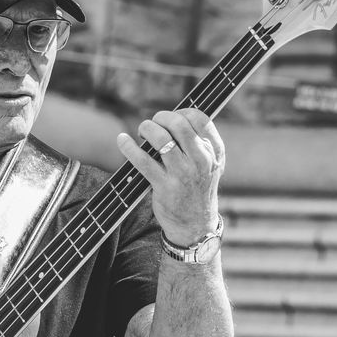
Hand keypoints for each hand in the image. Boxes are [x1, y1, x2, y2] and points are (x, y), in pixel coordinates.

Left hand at [115, 109, 224, 246]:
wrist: (195, 225)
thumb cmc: (198, 188)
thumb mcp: (211, 165)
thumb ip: (200, 142)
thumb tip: (173, 117)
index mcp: (214, 152)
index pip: (200, 119)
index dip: (181, 112)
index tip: (170, 117)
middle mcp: (201, 161)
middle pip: (179, 124)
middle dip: (161, 118)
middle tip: (153, 123)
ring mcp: (183, 174)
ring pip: (161, 138)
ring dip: (147, 128)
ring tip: (143, 131)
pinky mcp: (164, 186)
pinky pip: (142, 160)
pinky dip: (128, 147)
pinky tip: (122, 140)